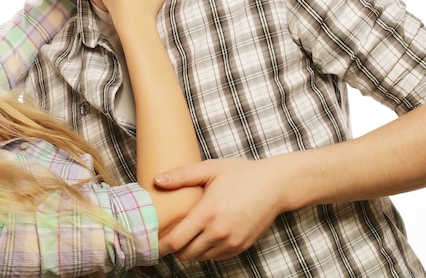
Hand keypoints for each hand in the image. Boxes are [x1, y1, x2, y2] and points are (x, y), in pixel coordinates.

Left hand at [155, 159, 282, 259]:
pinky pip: (216, 256)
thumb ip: (182, 175)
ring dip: (190, 250)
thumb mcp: (210, 169)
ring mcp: (231, 242)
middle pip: (186, 254)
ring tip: (184, 234)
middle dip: (173, 248)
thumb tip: (157, 180)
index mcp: (208, 214)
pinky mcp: (241, 246)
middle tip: (166, 235)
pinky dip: (206, 250)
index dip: (161, 245)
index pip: (176, 241)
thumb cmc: (242, 174)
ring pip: (201, 257)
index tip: (151, 241)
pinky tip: (203, 235)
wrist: (275, 185)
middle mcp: (219, 233)